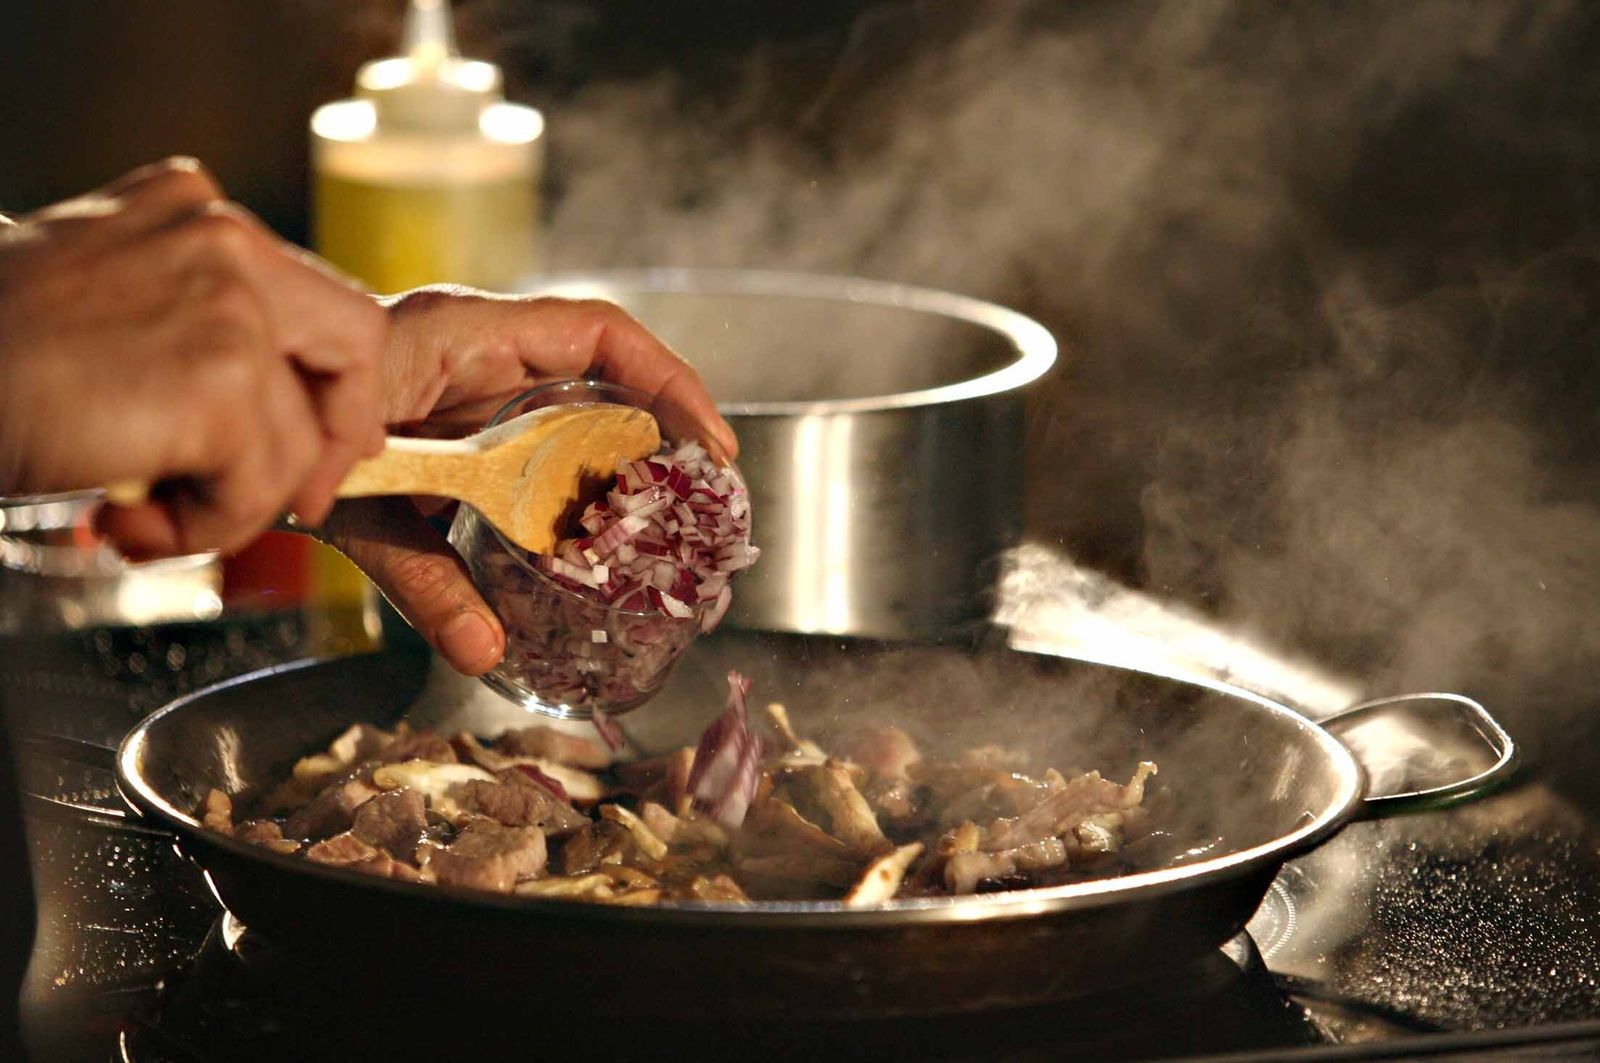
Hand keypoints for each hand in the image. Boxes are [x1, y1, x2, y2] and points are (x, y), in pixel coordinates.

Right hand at [0, 158, 386, 555]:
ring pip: (294, 441)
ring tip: (137, 512)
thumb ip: (201, 326)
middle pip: (354, 346)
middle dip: (330, 438)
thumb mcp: (111, 308)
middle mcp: (225, 241)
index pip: (320, 304)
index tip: (320, 444)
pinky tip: (126, 517)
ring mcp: (230, 308)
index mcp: (197, 213)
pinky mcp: (221, 383)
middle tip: (293, 501)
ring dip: (226, 505)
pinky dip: (202, 527)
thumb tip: (284, 401)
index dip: (335, 387)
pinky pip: (259, 489)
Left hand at [322, 287, 736, 675]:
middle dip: (663, 425)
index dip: (668, 378)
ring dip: (625, 453)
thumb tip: (485, 651)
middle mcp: (478, 348)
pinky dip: (576, 478)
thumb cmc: (285, 432)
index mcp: (462, 336)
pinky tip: (592, 527)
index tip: (708, 440)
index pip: (596, 331)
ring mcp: (471, 380)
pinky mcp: (461, 418)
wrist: (230, 410)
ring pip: (578, 404)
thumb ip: (422, 578)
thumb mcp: (359, 509)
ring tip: (664, 514)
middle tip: (703, 493)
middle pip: (603, 370)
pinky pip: (541, 436)